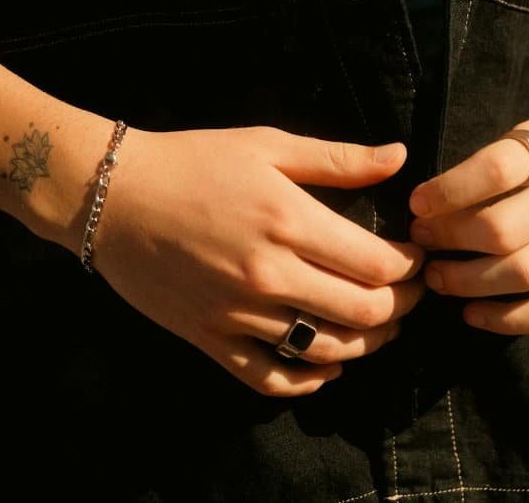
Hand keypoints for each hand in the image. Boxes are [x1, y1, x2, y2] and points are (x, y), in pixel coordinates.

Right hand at [81, 126, 426, 396]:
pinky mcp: (210, 339)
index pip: (378, 265)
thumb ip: (337, 158)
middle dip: (402, 307)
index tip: (416, 258)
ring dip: (366, 345)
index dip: (412, 268)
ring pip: (326, 351)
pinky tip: (328, 367)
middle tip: (408, 294)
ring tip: (379, 327)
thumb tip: (399, 156)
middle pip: (364, 313)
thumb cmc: (193, 162)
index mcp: (289, 221)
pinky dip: (308, 381)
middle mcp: (269, 274)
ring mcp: (238, 313)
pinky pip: (270, 379)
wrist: (112, 196)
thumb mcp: (267, 146)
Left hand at [407, 112, 528, 334]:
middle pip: (505, 229)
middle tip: (422, 243)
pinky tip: (472, 313)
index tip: (418, 205)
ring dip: (469, 282)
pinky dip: (507, 319)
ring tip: (437, 278)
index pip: (498, 169)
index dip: (449, 190)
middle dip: (450, 240)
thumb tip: (426, 205)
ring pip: (525, 272)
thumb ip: (490, 165)